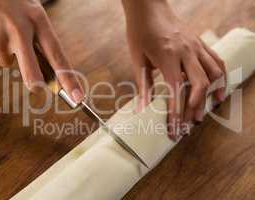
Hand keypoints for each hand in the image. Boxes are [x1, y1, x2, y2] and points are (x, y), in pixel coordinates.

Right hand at [0, 0, 83, 102]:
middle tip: (36, 87)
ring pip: (5, 60)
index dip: (68, 79)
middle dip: (35, 81)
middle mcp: (18, 28)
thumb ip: (37, 37)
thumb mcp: (30, 11)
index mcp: (37, 19)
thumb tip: (44, 70)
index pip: (57, 55)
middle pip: (31, 68)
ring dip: (3, 50)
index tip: (77, 97)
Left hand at [122, 0, 225, 139]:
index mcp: (168, 57)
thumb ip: (143, 85)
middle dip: (193, 110)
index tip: (174, 130)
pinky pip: (217, 62)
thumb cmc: (140, 32)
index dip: (176, 114)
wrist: (148, 8)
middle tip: (187, 126)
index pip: (176, 92)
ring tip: (201, 114)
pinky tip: (217, 91)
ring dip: (209, 97)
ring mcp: (196, 46)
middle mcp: (186, 52)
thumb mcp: (137, 59)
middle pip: (199, 86)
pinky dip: (220, 78)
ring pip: (213, 74)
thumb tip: (142, 110)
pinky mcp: (200, 43)